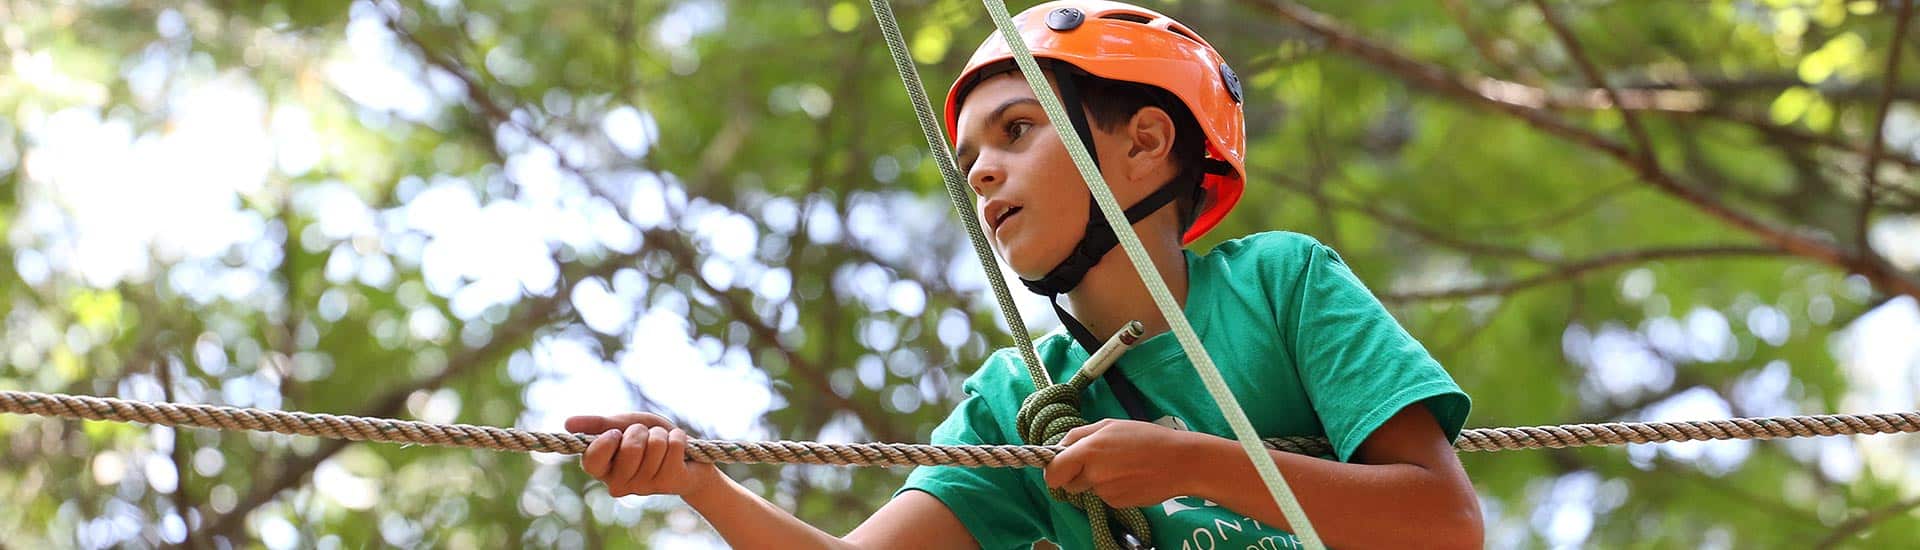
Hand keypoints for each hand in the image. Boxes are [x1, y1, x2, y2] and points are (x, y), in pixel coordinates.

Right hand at [566, 413, 721, 498]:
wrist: (685, 455)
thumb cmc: (648, 439)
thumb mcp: (623, 425)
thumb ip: (598, 424)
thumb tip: (568, 423)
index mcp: (603, 470)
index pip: (591, 460)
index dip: (605, 443)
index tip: (615, 433)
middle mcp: (620, 483)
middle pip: (630, 448)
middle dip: (641, 432)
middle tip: (645, 437)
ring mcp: (646, 486)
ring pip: (655, 444)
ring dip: (661, 434)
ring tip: (662, 445)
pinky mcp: (671, 483)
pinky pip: (674, 445)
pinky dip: (678, 437)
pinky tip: (678, 450)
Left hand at [1044, 418, 1209, 507]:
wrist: (1180, 462)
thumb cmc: (1145, 438)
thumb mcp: (1110, 425)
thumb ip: (1079, 436)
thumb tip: (1058, 448)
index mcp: (1089, 450)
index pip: (1053, 472)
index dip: (1053, 472)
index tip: (1059, 469)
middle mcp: (1094, 474)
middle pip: (1069, 484)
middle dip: (1077, 475)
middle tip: (1100, 462)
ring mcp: (1106, 492)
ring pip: (1089, 490)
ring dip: (1097, 481)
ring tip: (1122, 466)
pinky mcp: (1118, 504)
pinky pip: (1105, 497)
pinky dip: (1113, 489)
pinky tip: (1130, 477)